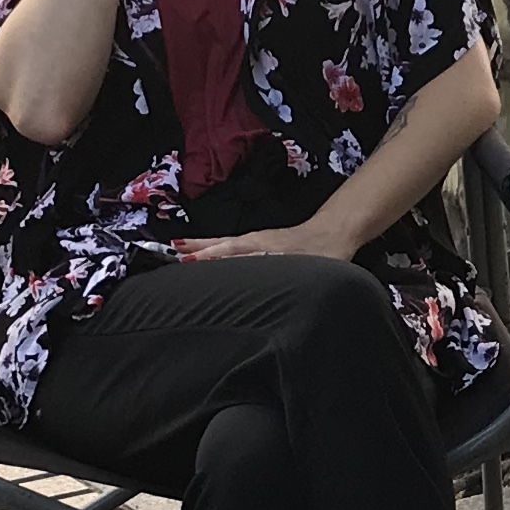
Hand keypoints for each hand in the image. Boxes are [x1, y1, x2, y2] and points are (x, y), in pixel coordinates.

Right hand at [178, 218, 354, 264]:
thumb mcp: (306, 267)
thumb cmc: (325, 250)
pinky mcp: (262, 242)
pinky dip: (215, 246)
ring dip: (202, 246)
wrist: (337, 230)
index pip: (229, 253)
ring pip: (224, 243)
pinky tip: (208, 251)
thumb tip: (263, 279)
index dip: (209, 258)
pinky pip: (232, 244)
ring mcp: (258, 240)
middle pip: (221, 245)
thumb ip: (285, 273)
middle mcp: (256, 242)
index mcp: (263, 246)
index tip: (186, 261)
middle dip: (196, 249)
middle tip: (171, 251)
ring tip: (178, 248)